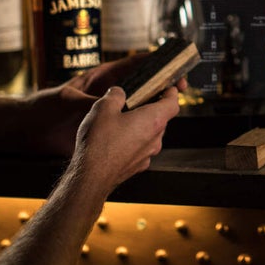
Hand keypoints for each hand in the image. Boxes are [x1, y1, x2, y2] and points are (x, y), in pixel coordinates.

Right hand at [27, 54, 189, 156]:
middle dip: (153, 108)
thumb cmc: (99, 142)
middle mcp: (155, 138)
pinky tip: (117, 140)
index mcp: (153, 120)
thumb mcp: (103, 108)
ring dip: (142, 125)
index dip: (171, 93)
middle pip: (162, 118)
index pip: (173, 102)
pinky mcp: (138, 166)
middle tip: (138, 100)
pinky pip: (141, 148)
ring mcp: (148, 154)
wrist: (90, 177)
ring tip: (123, 120)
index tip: (167, 87)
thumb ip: (115, 95)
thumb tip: (118, 92)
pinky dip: (134, 141)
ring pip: (151, 134)